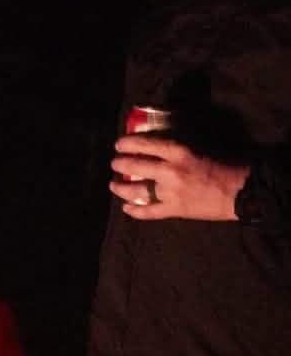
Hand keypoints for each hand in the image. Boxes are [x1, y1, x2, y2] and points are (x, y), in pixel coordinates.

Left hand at [109, 135, 247, 220]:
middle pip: (134, 166)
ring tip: (113, 185)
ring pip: (136, 190)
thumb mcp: (196, 147)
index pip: (143, 144)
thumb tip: (151, 145)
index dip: (126, 144)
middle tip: (115, 164)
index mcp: (177, 151)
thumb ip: (173, 147)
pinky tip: (126, 207)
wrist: (242, 191)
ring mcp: (170, 192)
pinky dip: (135, 210)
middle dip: (119, 164)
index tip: (118, 145)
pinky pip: (149, 212)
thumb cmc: (223, 165)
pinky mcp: (175, 210)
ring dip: (120, 187)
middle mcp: (169, 171)